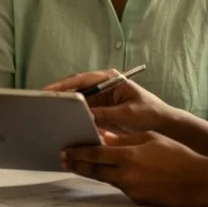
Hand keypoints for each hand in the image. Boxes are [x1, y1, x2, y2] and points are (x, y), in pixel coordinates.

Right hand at [45, 69, 171, 133]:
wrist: (164, 127)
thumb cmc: (150, 114)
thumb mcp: (126, 114)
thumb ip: (104, 114)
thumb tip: (84, 116)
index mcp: (109, 79)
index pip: (82, 80)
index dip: (64, 85)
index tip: (49, 91)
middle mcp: (102, 86)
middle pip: (76, 89)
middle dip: (60, 96)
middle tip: (43, 104)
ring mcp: (101, 100)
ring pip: (78, 103)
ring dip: (66, 109)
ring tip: (49, 116)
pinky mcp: (101, 113)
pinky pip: (84, 115)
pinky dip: (75, 120)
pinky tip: (65, 127)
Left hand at [61, 131, 207, 206]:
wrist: (198, 181)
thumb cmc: (177, 155)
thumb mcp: (150, 138)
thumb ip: (124, 138)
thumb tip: (104, 138)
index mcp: (129, 156)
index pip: (95, 154)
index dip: (78, 153)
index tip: (64, 151)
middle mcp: (127, 175)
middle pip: (94, 171)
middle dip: (76, 165)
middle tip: (62, 160)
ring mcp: (132, 190)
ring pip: (105, 179)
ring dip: (92, 172)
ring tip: (78, 165)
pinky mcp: (138, 200)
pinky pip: (119, 187)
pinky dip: (112, 178)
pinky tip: (108, 173)